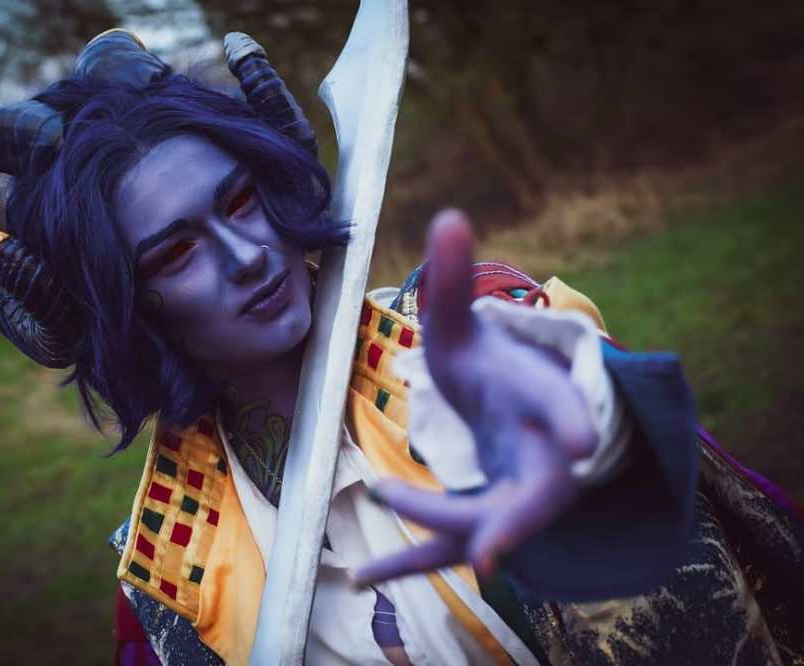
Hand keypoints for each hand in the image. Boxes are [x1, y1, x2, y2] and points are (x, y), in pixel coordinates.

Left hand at [353, 210, 596, 584]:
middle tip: (488, 548)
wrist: (513, 415)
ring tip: (382, 540)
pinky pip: (450, 545)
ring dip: (447, 539)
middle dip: (519, 519)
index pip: (566, 410)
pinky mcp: (486, 519)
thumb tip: (449, 215)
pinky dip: (407, 562)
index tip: (581, 443)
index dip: (573, 422)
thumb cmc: (492, 370)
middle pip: (539, 494)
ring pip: (491, 527)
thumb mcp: (467, 329)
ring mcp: (516, 495)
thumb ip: (455, 282)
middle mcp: (541, 457)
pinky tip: (353, 576)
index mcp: (545, 401)